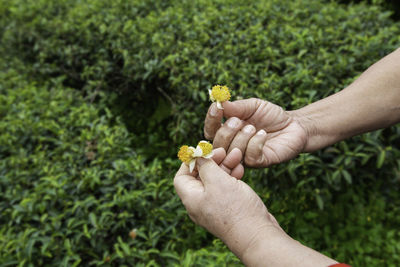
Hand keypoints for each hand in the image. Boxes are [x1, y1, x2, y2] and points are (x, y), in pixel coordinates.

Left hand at [174, 156, 337, 266]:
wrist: (256, 235)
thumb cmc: (235, 209)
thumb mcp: (217, 181)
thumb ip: (205, 166)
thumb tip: (196, 156)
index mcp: (191, 198)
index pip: (182, 176)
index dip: (191, 161)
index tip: (203, 151)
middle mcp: (200, 204)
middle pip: (200, 176)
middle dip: (212, 161)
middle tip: (224, 151)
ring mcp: (214, 207)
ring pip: (215, 181)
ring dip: (225, 166)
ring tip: (237, 155)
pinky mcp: (228, 209)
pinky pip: (226, 189)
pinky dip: (231, 177)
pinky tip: (241, 169)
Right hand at [204, 98, 307, 166]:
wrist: (294, 125)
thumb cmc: (271, 115)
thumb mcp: (253, 106)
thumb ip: (236, 106)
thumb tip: (219, 101)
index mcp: (228, 131)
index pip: (211, 130)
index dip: (211, 120)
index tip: (217, 108)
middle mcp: (233, 146)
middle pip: (217, 145)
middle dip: (226, 132)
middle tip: (238, 122)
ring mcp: (245, 156)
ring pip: (232, 152)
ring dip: (242, 138)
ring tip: (254, 128)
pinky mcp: (260, 162)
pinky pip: (250, 158)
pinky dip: (255, 144)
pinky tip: (263, 135)